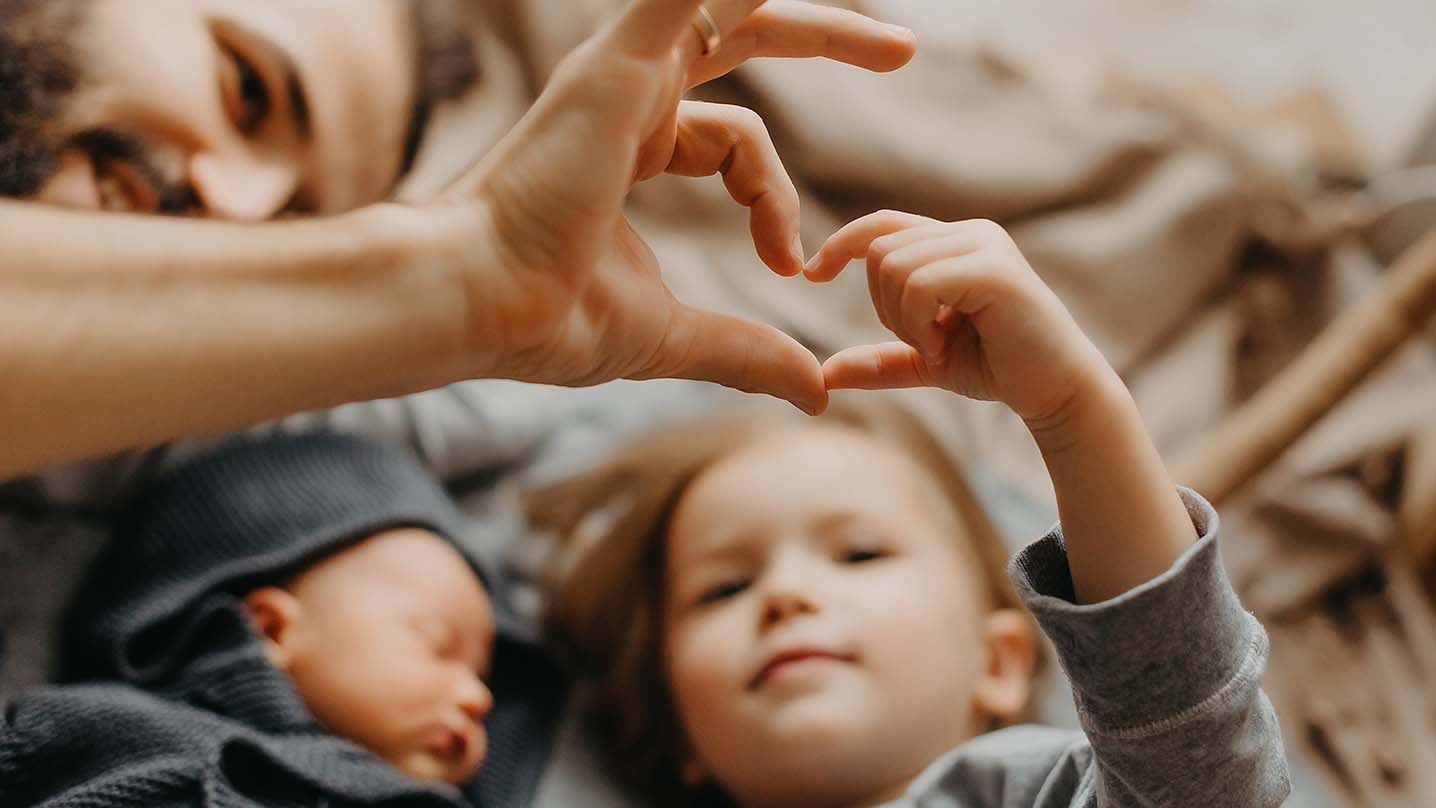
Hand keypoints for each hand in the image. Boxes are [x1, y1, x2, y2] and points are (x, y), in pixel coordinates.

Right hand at [426, 0, 915, 413]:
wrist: (482, 304)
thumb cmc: (549, 319)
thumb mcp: (673, 336)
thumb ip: (747, 351)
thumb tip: (814, 391)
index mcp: (632, 147)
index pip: (735, 140)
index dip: (776, 201)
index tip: (790, 265)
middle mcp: (627, 98)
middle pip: (739, 39)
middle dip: (825, 39)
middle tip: (905, 53)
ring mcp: (620, 74)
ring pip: (730, 9)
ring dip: (814, 19)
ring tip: (899, 45)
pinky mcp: (617, 66)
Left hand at [810, 212, 1116, 430]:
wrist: (1055, 391)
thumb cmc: (997, 369)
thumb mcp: (926, 363)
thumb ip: (880, 362)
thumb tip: (824, 375)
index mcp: (953, 242)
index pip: (881, 224)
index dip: (841, 244)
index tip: (812, 274)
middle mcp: (969, 233)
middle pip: (879, 251)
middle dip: (883, 307)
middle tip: (923, 342)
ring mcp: (984, 245)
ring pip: (893, 266)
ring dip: (902, 319)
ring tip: (937, 345)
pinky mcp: (995, 268)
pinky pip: (919, 283)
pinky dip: (918, 323)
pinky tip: (944, 346)